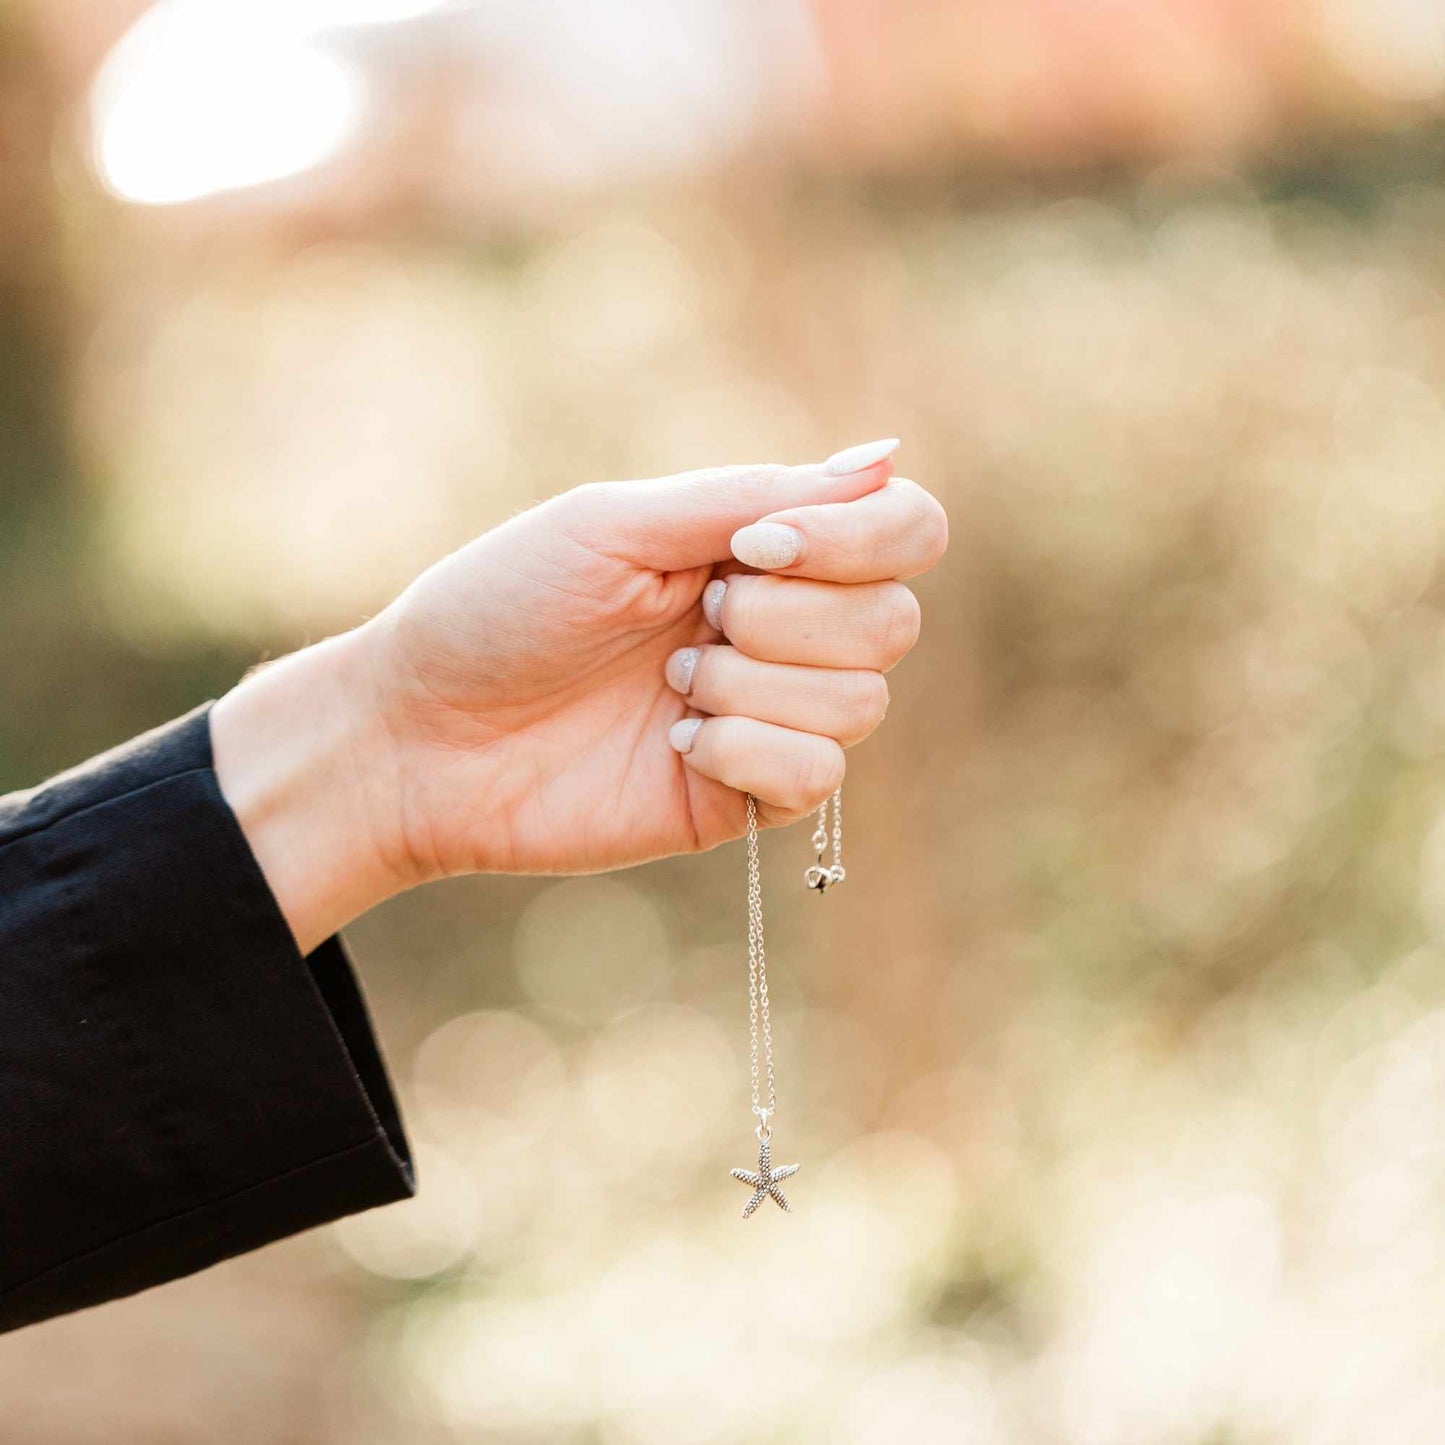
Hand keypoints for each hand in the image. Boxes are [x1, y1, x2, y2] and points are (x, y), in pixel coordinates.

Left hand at [212, 440, 947, 950]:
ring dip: (755, 687)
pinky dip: (748, 751)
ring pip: (862, 701)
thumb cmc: (500, 609)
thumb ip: (752, 494)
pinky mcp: (746, 798)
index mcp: (761, 548)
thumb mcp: (618, 526)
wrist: (421, 734)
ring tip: (667, 685)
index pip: (905, 530)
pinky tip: (675, 744)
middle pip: (893, 620)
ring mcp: (769, 717)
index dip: (862, 538)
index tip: (755, 547)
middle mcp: (782, 630)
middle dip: (787, 617)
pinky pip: (818, 777)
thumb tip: (887, 456)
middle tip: (691, 617)